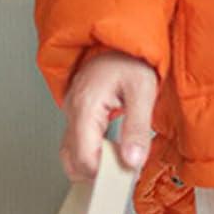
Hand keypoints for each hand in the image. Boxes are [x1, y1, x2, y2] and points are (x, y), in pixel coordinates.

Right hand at [60, 48, 156, 180]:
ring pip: (71, 155)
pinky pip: (76, 144)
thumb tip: (132, 161)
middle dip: (98, 173)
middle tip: (124, 170)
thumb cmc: (131, 59)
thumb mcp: (143, 91)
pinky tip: (111, 152)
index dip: (105, 173)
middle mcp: (72, 111)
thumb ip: (137, 128)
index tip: (127, 173)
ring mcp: (71, 113)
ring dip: (93, 165)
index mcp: (85, 107)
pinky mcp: (77, 114)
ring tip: (120, 162)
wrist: (120, 40)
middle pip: (73, 162)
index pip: (84, 159)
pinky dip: (91, 154)